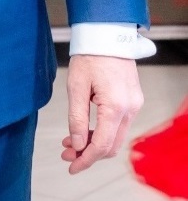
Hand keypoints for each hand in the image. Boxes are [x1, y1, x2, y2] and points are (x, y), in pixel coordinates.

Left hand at [61, 54, 143, 173]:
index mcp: (115, 107)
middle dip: (88, 153)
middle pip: (111, 145)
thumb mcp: (76, 86)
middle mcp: (130, 109)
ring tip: (71, 143)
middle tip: (66, 153)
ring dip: (95, 143)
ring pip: (116, 136)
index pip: (102, 145)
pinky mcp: (133, 100)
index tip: (71, 166)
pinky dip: (103, 131)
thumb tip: (77, 144)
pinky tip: (85, 130)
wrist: (106, 35)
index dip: (85, 159)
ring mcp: (135, 105)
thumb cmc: (89, 55)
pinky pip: (119, 124)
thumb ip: (77, 118)